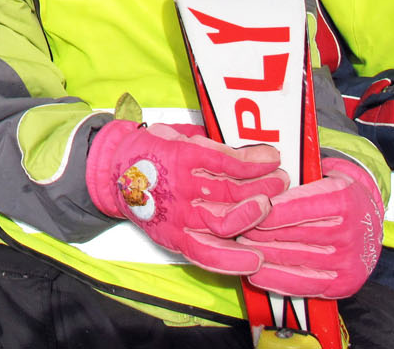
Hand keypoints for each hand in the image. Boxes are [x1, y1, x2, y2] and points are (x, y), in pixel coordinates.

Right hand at [85, 120, 287, 275]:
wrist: (112, 172)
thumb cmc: (148, 150)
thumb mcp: (175, 134)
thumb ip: (207, 144)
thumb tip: (250, 153)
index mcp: (179, 157)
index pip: (226, 160)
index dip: (255, 160)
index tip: (274, 156)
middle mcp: (180, 188)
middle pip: (232, 192)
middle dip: (264, 186)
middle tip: (281, 180)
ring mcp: (178, 216)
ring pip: (225, 223)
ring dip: (254, 216)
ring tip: (270, 207)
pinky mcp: (174, 238)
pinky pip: (206, 254)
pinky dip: (231, 259)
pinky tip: (255, 259)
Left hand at [240, 157, 382, 298]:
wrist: (374, 220)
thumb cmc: (339, 191)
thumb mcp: (326, 171)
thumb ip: (297, 170)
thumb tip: (256, 164)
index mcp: (342, 199)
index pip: (293, 206)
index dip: (263, 210)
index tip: (241, 208)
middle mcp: (348, 232)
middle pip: (289, 234)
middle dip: (255, 231)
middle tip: (230, 229)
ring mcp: (348, 261)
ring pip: (292, 259)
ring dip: (260, 254)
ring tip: (236, 247)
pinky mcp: (345, 283)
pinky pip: (304, 285)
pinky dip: (276, 280)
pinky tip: (255, 273)